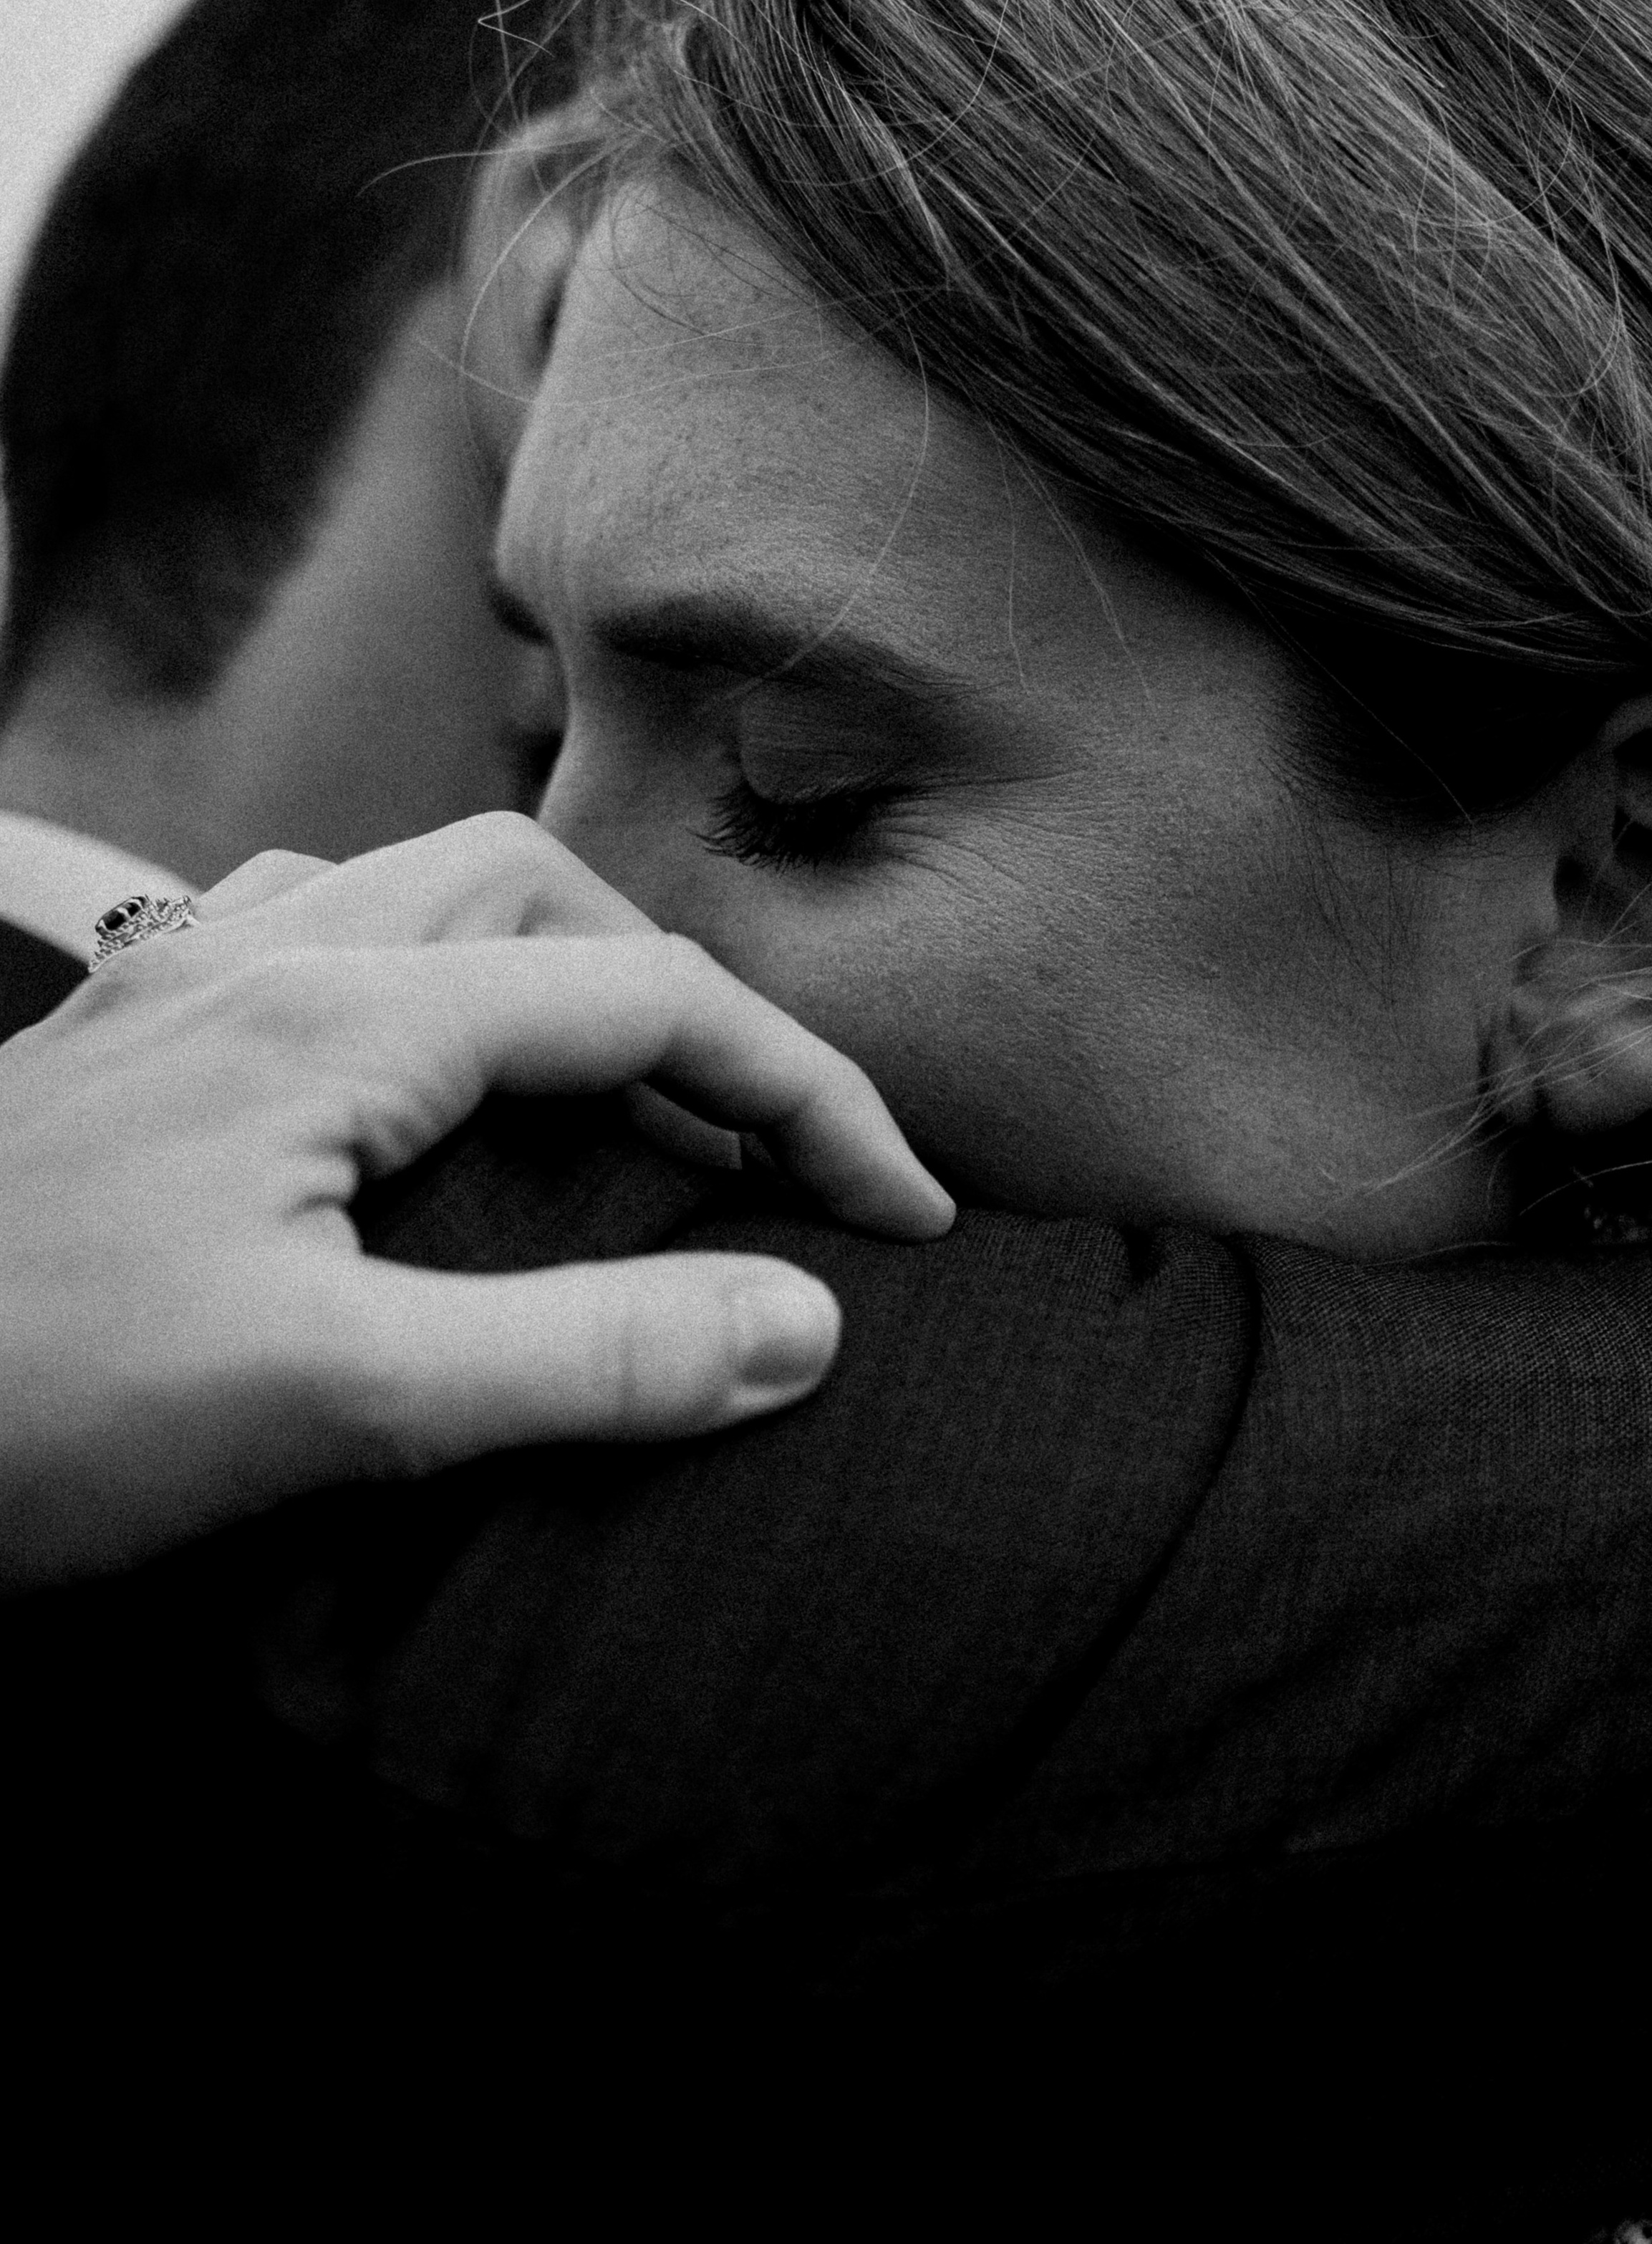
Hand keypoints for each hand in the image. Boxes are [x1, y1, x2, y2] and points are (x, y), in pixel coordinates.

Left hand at [0, 813, 952, 1584]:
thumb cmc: (28, 1412)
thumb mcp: (337, 1403)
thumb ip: (585, 1354)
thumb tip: (803, 1322)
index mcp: (335, 1020)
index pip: (643, 1002)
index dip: (806, 1094)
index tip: (909, 1211)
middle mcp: (257, 958)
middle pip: (537, 894)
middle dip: (679, 995)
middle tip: (759, 1136)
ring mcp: (172, 984)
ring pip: (415, 896)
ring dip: (547, 963)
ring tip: (614, 1088)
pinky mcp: (119, 1041)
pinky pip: (308, 939)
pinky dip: (415, 976)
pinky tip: (408, 1069)